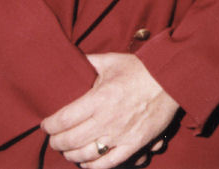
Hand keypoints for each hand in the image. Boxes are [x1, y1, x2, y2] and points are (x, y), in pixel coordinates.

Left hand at [41, 53, 178, 167]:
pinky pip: (107, 163)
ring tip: (68, 150)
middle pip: (69, 140)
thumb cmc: (141, 69)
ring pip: (85, 154)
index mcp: (99, 98)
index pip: (63, 120)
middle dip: (56, 142)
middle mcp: (107, 119)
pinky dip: (92, 165)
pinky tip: (86, 161)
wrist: (172, 79)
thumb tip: (69, 60)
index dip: (49, 126)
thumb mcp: (112, 61)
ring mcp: (121, 135)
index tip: (46, 124)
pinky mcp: (134, 144)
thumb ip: (88, 62)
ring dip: (71, 155)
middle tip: (54, 138)